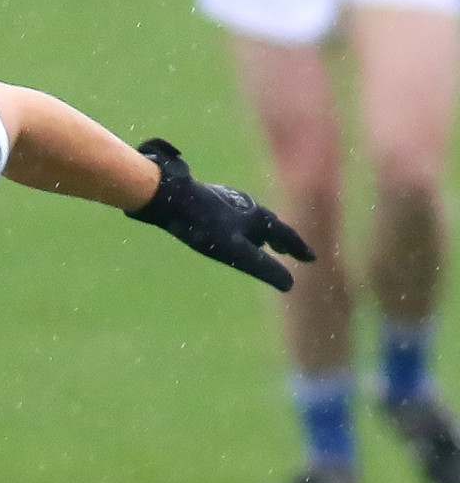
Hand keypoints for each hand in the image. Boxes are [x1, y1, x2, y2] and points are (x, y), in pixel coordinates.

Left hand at [125, 138, 315, 290]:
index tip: (312, 259)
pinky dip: (244, 225)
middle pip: (271, 225)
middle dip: (282, 239)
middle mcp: (249, 206)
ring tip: (264, 241)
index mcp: (258, 217)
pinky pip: (236, 215)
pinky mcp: (212, 200)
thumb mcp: (235, 251)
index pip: (286, 235)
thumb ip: (262, 266)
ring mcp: (230, 201)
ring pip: (253, 218)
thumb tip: (290, 285)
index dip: (299, 249)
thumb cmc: (203, 225)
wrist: (171, 197)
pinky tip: (231, 227)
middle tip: (289, 250)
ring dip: (263, 231)